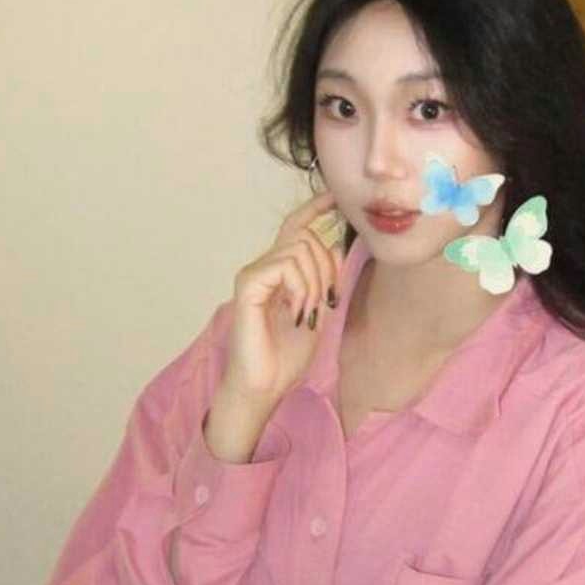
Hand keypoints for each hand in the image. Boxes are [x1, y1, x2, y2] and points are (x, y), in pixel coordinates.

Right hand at [223, 189, 346, 404]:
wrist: (264, 386)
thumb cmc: (286, 357)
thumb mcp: (318, 312)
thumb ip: (325, 281)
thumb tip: (336, 246)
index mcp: (280, 273)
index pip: (296, 228)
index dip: (315, 209)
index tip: (335, 198)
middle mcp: (264, 268)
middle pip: (305, 237)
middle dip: (326, 267)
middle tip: (323, 302)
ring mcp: (253, 274)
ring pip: (299, 248)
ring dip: (315, 281)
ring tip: (308, 311)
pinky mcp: (248, 284)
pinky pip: (285, 265)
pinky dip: (300, 287)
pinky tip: (297, 311)